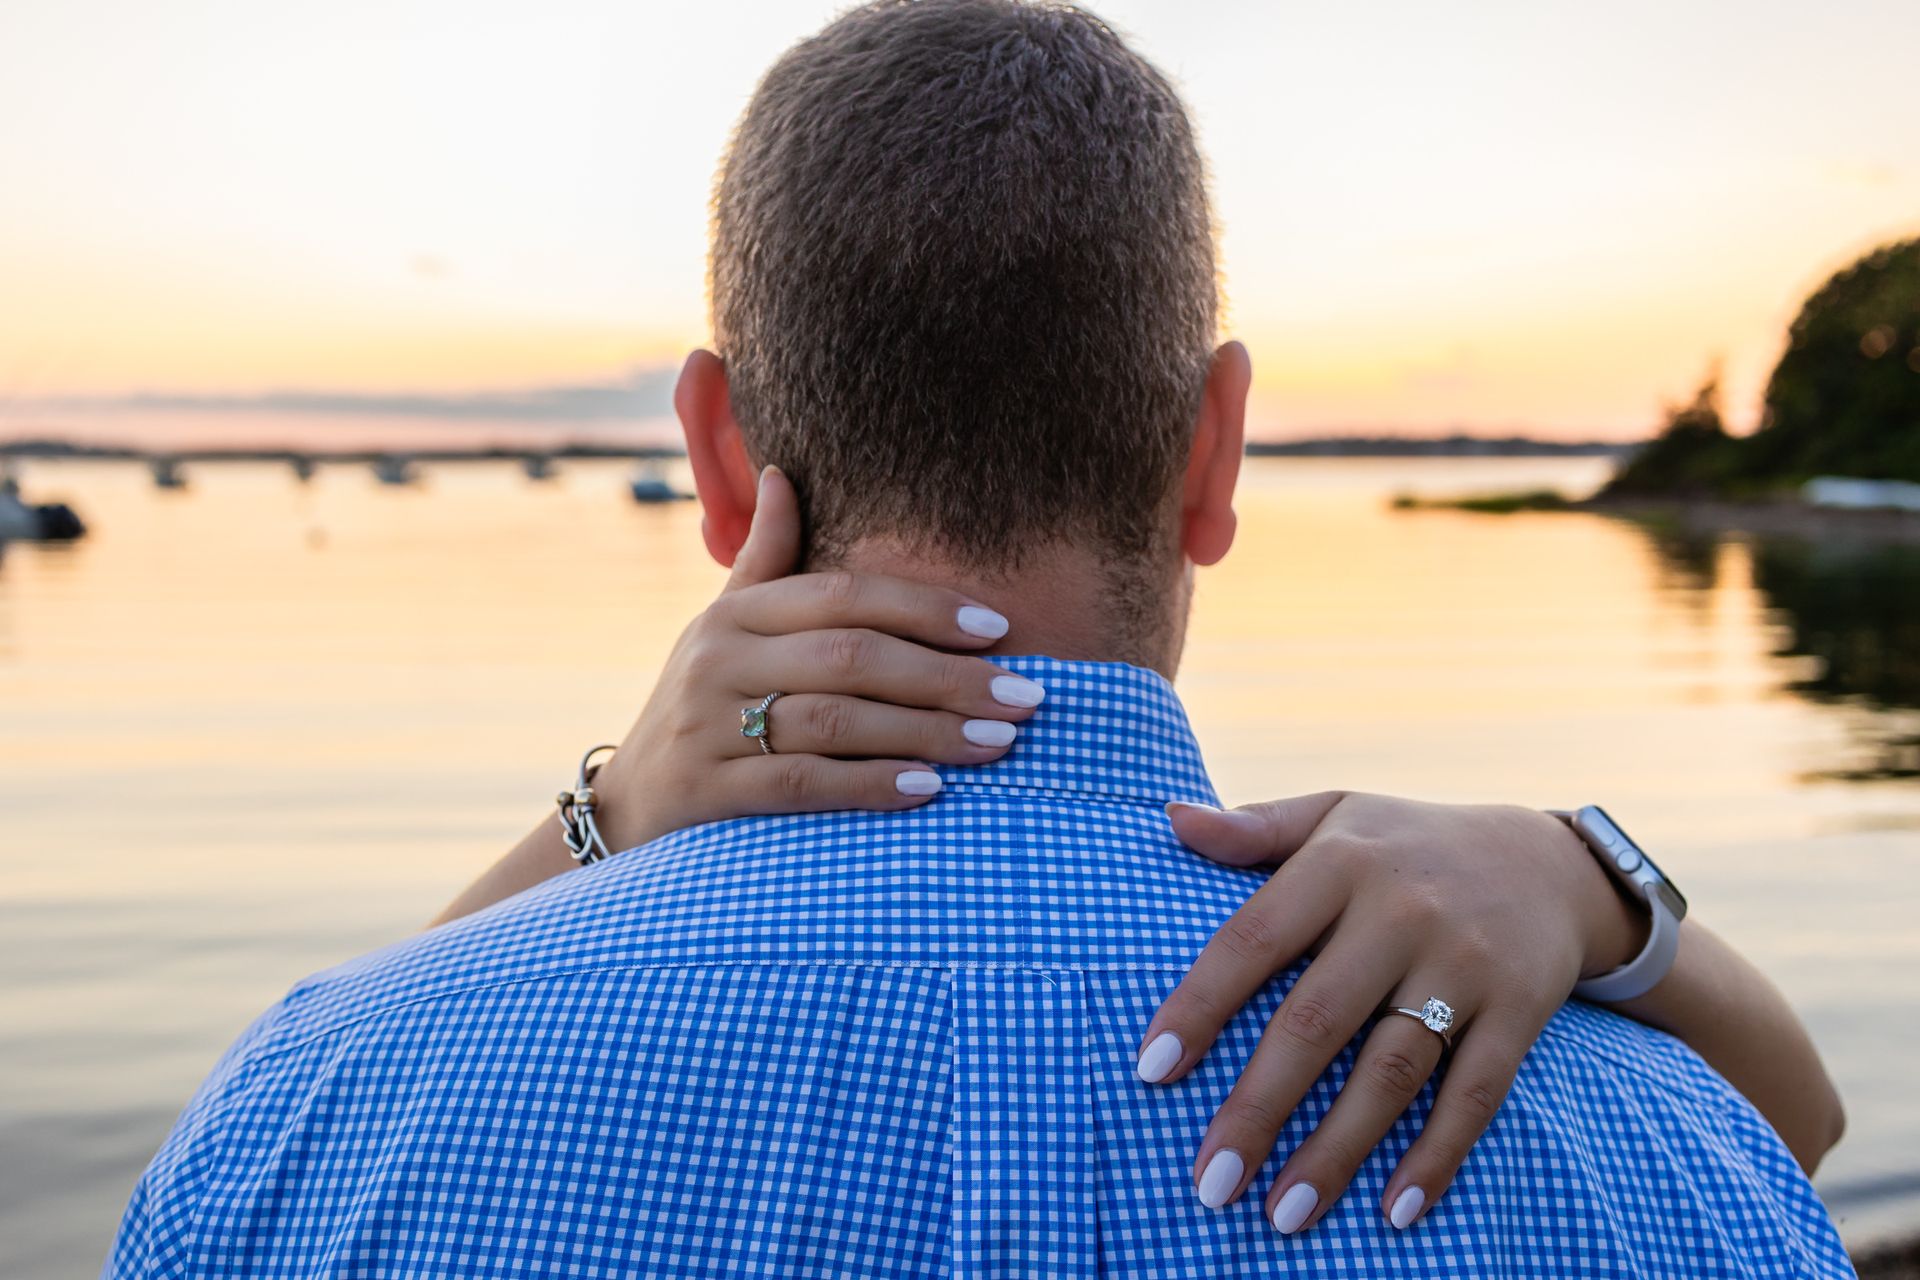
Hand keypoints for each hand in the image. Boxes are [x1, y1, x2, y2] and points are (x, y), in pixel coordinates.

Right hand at [586, 465, 1045, 851]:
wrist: (624, 807)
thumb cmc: (700, 707)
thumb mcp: (724, 628)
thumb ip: (765, 560)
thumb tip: (784, 474)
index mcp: (734, 614)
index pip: (842, 596)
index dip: (924, 608)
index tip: (998, 628)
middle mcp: (717, 660)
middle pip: (851, 657)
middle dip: (948, 676)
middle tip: (1025, 697)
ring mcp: (707, 726)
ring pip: (835, 721)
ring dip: (927, 733)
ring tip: (998, 743)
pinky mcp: (706, 791)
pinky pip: (802, 784)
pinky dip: (870, 785)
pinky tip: (929, 790)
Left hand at [1135, 792, 1644, 1233]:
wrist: (1549, 862)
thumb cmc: (1405, 846)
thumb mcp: (1333, 815)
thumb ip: (1253, 828)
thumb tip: (1173, 821)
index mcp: (1339, 863)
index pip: (1253, 940)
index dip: (1200, 1006)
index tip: (1150, 1071)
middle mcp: (1401, 913)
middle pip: (1317, 1021)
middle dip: (1259, 1108)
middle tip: (1209, 1182)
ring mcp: (1465, 965)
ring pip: (1391, 1072)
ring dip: (1337, 1150)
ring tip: (1284, 1215)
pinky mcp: (1519, 1011)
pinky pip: (1476, 1094)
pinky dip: (1437, 1157)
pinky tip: (1395, 1212)